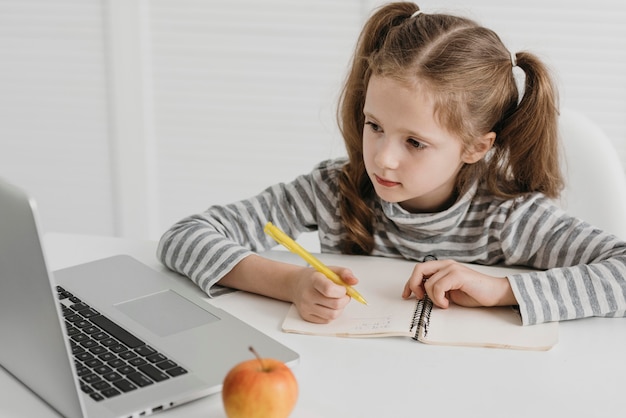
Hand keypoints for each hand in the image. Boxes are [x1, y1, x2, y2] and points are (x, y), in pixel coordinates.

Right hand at [291, 266, 357, 323]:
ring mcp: (306, 307)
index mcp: (314, 280)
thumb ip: (344, 273)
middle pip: (335, 304)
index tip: (343, 288)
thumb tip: (354, 281)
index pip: (329, 289)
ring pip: (333, 315)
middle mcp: (308, 295)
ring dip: (340, 309)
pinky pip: (327, 320)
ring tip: (336, 300)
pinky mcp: (307, 316)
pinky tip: (328, 306)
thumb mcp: (329, 270)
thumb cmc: (314, 277)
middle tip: (343, 295)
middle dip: (344, 300)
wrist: (296, 284)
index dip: (341, 291)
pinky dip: (332, 314)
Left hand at [401, 259, 516, 307]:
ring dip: (432, 297)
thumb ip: (436, 288)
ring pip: (429, 282)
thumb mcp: (449, 291)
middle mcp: (446, 264)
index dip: (409, 283)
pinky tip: (447, 303)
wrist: (495, 293)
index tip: (406, 295)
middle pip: (418, 269)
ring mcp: (452, 268)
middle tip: (420, 298)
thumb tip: (420, 294)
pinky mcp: (458, 275)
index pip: (419, 270)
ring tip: (443, 303)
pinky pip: (438, 287)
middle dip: (413, 285)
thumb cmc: (474, 293)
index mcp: (443, 267)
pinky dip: (439, 298)